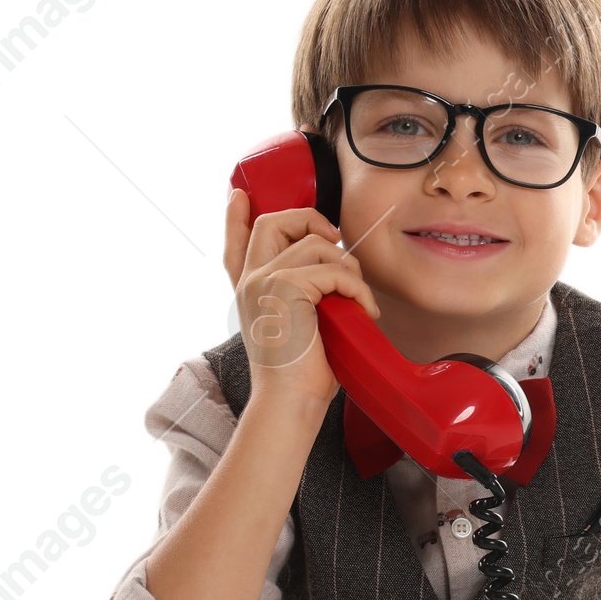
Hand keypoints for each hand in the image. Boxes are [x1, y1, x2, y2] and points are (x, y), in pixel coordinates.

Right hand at [223, 184, 381, 410]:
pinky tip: (365, 311)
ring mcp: (264, 281)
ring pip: (316, 244)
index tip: (239, 196)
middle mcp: (250, 281)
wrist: (290, 403)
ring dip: (348, 267)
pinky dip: (358, 289)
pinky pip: (334, 269)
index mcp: (249, 290)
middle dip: (310, 220)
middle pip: (274, 222)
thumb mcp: (301, 329)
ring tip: (358, 298)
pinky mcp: (285, 287)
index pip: (235, 243)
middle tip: (335, 240)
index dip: (236, 217)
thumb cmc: (302, 376)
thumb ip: (305, 298)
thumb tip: (337, 273)